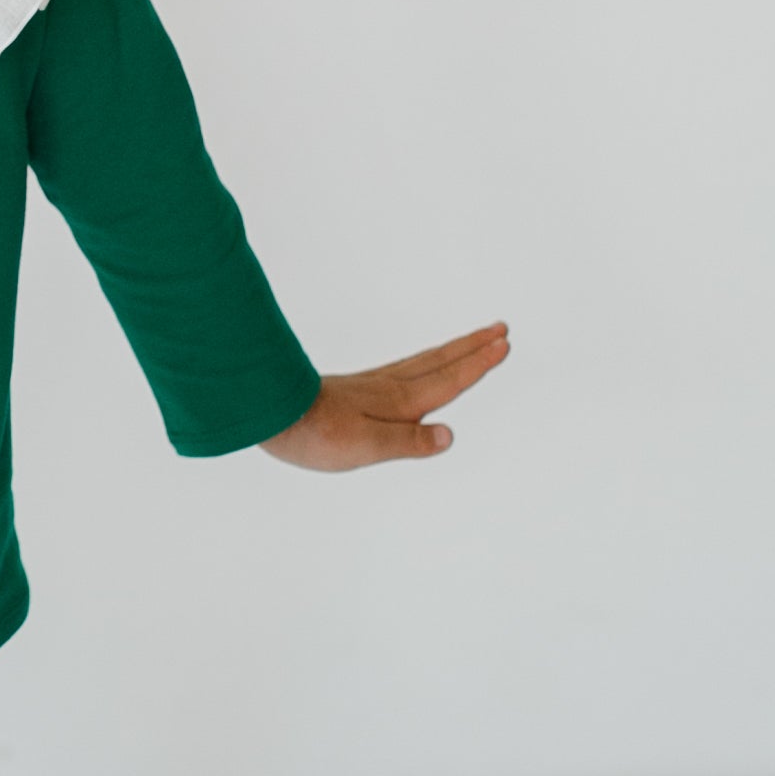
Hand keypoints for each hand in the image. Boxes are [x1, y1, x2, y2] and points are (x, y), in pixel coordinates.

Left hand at [261, 322, 509, 470]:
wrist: (271, 414)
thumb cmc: (316, 435)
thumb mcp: (366, 446)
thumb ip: (408, 442)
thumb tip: (448, 436)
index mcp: (398, 402)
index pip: (447, 381)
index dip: (476, 365)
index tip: (503, 344)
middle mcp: (390, 388)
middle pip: (440, 362)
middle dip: (472, 347)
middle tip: (500, 329)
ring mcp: (373, 385)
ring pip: (423, 362)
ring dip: (452, 351)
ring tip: (472, 341)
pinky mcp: (356, 390)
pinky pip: (405, 369)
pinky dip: (424, 362)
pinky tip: (419, 368)